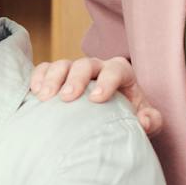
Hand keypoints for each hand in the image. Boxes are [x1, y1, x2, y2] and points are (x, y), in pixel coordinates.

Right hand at [28, 55, 161, 134]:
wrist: (109, 119)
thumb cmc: (128, 117)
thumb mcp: (146, 120)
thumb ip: (151, 120)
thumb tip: (143, 120)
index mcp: (121, 73)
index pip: (115, 69)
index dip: (107, 81)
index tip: (96, 99)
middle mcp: (97, 68)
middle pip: (85, 64)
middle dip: (75, 79)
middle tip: (67, 98)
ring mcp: (74, 71)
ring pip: (62, 64)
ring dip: (52, 78)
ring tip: (45, 98)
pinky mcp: (57, 76)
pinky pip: (45, 69)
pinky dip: (38, 77)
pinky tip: (34, 93)